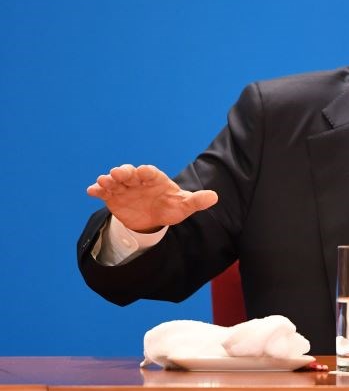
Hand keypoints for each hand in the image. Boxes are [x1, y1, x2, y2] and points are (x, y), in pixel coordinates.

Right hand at [86, 164, 217, 232]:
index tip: (143, 172)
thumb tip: (214, 197)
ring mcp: (124, 187)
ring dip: (108, 180)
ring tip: (103, 182)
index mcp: (155, 178)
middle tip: (117, 173)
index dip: (146, 172)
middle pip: (129, 173)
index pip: (150, 172)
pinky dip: (97, 190)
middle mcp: (137, 180)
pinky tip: (91, 191)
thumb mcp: (183, 206)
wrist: (153, 218)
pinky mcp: (112, 197)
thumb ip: (196, 201)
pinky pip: (103, 192)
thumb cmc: (170, 207)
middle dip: (124, 172)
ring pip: (114, 180)